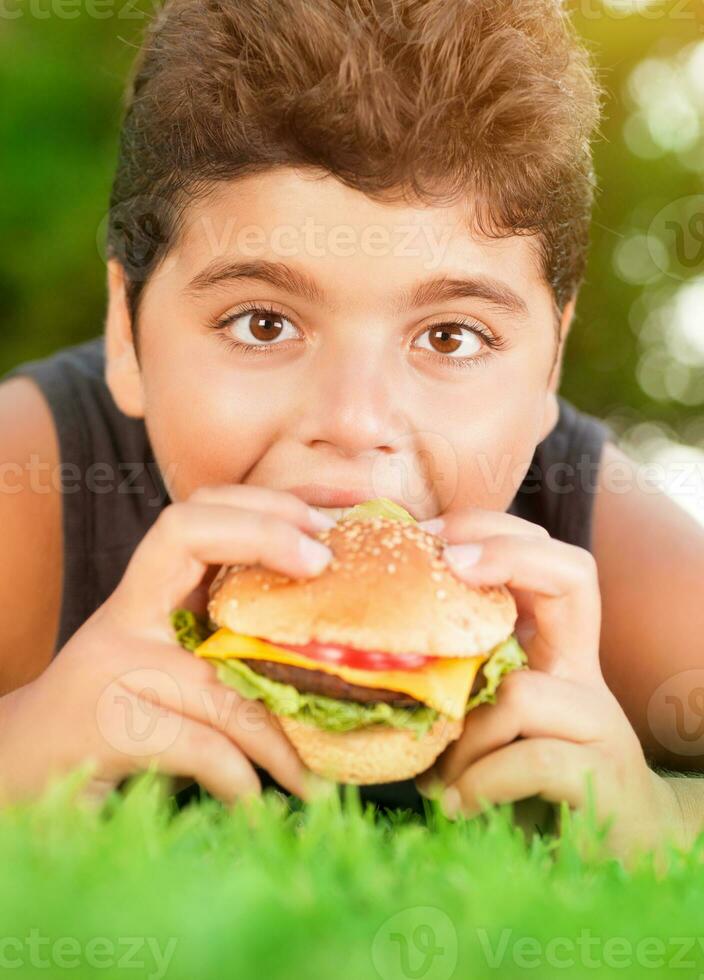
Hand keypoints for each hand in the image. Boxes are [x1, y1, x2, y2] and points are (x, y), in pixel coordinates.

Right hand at [0, 485, 336, 806]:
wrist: (18, 771)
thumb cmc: (111, 721)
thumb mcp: (166, 669)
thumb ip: (220, 646)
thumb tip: (323, 648)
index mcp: (143, 597)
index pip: (191, 514)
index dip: (258, 504)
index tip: (323, 523)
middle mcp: (124, 616)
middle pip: (187, 534)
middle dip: (265, 533)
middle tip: (327, 566)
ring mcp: (109, 665)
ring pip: (215, 667)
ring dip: (281, 730)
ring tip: (320, 772)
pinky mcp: (106, 726)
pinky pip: (200, 744)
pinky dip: (241, 779)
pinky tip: (258, 801)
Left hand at [415, 508, 683, 861]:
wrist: (619, 849)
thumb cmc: (534, 780)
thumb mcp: (494, 720)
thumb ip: (462, 684)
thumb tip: (372, 657)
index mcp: (558, 652)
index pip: (553, 565)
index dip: (501, 535)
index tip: (436, 538)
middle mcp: (584, 673)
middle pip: (574, 576)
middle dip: (506, 555)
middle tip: (446, 563)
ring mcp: (598, 722)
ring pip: (520, 692)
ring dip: (462, 736)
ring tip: (436, 777)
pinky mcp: (601, 777)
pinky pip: (528, 759)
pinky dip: (479, 783)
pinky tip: (456, 807)